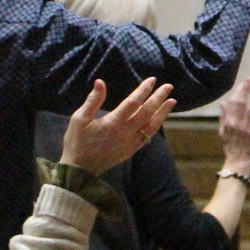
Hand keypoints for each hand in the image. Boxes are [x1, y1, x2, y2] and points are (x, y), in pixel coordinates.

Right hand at [61, 77, 176, 174]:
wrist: (79, 170)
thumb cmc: (77, 142)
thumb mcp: (79, 119)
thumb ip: (92, 100)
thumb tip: (100, 82)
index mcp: (112, 123)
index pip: (133, 103)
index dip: (143, 90)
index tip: (152, 80)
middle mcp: (125, 132)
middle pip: (147, 112)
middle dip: (159, 98)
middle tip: (168, 86)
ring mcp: (131, 142)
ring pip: (152, 125)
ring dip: (163, 112)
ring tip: (172, 100)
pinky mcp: (132, 150)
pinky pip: (148, 136)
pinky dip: (156, 126)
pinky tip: (160, 118)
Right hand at [217, 78, 249, 172]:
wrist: (238, 159)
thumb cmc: (230, 145)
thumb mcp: (222, 131)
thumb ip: (223, 117)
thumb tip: (222, 103)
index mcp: (228, 122)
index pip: (233, 103)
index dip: (238, 91)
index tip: (243, 82)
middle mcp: (237, 123)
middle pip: (241, 103)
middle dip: (246, 90)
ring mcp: (247, 127)